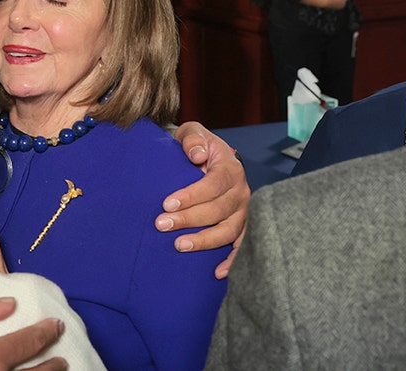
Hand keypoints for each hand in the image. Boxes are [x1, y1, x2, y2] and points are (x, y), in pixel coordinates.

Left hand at [158, 122, 248, 278]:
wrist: (209, 157)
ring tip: (179, 245)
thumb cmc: (198, 147)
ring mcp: (244, 212)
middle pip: (218, 210)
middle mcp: (242, 192)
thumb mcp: (193, 133)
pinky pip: (242, 246)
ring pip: (229, 231)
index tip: (167, 203)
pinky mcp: (242, 227)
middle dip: (189, 219)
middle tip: (161, 224)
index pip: (213, 184)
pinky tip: (217, 272)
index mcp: (231, 169)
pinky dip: (233, 261)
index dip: (191, 195)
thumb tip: (196, 154)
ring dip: (205, 240)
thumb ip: (192, 139)